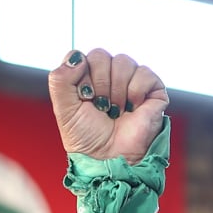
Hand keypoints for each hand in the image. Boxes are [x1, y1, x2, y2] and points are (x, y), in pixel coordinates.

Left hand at [48, 48, 168, 162]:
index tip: (84, 98)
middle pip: (100, 55)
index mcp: (86, 77)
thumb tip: (78, 58)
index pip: (80, 56)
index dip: (80, 75)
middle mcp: (108, 75)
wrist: (110, 158)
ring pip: (123, 61)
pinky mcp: (152, 89)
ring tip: (116, 110)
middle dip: (99, 83)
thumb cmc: (87, 137)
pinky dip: (136, 91)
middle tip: (101, 106)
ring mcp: (131, 81)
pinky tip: (132, 108)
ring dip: (117, 90)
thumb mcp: (63, 109)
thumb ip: (59, 79)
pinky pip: (144, 73)